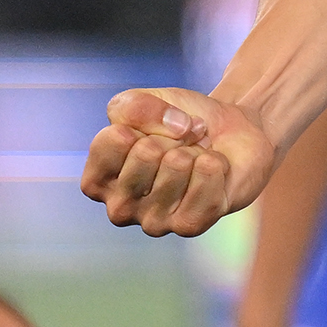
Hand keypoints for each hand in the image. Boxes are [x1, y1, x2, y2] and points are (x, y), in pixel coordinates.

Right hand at [80, 87, 275, 236]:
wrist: (228, 134)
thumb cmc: (178, 123)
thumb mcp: (146, 100)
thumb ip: (136, 106)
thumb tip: (176, 130)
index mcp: (98, 180)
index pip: (114, 139)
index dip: (143, 121)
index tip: (154, 128)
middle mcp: (119, 208)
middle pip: (146, 152)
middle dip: (172, 136)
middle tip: (181, 143)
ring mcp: (152, 222)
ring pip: (176, 165)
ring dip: (194, 150)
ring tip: (195, 157)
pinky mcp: (189, 226)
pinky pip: (206, 180)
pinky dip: (215, 163)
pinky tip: (211, 170)